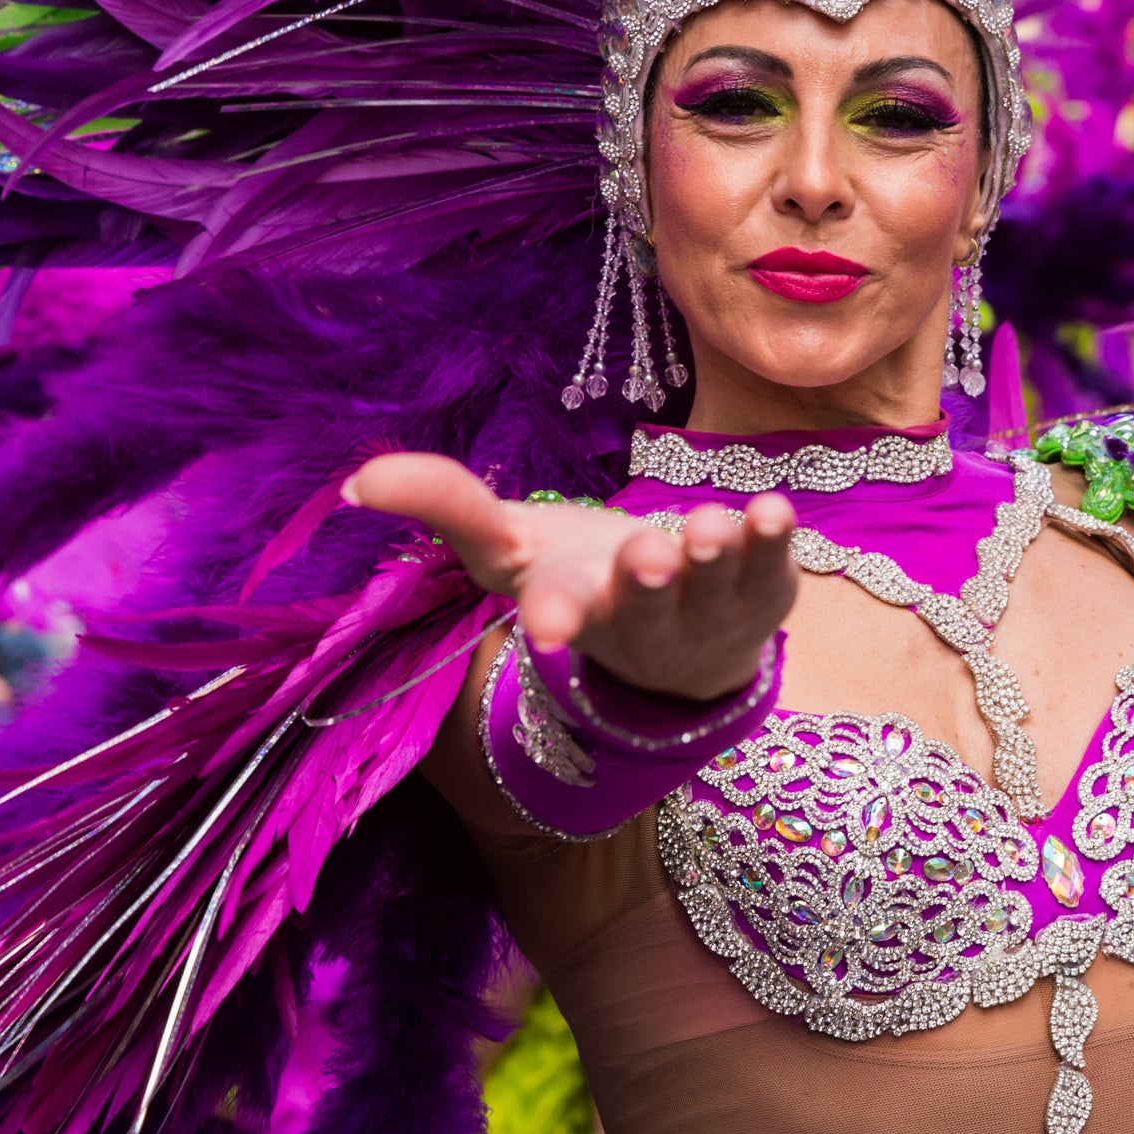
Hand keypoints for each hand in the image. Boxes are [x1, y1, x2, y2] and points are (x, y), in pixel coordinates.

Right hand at [346, 453, 794, 702]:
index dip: (554, 619)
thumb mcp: (506, 548)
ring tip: (708, 527)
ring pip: (713, 588)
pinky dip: (774, 540)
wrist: (681, 652)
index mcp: (575, 610)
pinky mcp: (762, 591)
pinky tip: (775, 509)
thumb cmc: (578, 582)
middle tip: (646, 558)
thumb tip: (359, 482)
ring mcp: (707, 610)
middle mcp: (642, 619)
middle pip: (644, 605)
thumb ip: (442, 506)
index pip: (560, 617)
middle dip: (645, 583)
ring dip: (713, 557)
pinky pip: (771, 567)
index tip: (549, 628)